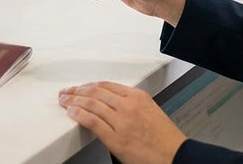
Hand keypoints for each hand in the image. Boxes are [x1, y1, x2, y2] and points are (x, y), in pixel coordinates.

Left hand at [58, 82, 185, 163]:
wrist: (177, 157)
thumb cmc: (166, 140)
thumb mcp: (151, 112)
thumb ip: (132, 105)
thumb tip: (111, 105)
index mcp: (139, 97)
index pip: (106, 85)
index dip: (89, 85)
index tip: (80, 87)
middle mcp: (129, 106)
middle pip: (96, 92)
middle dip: (77, 91)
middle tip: (67, 92)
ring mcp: (122, 122)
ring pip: (91, 104)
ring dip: (73, 101)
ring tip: (65, 101)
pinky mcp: (116, 139)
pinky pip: (92, 121)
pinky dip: (79, 115)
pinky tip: (72, 113)